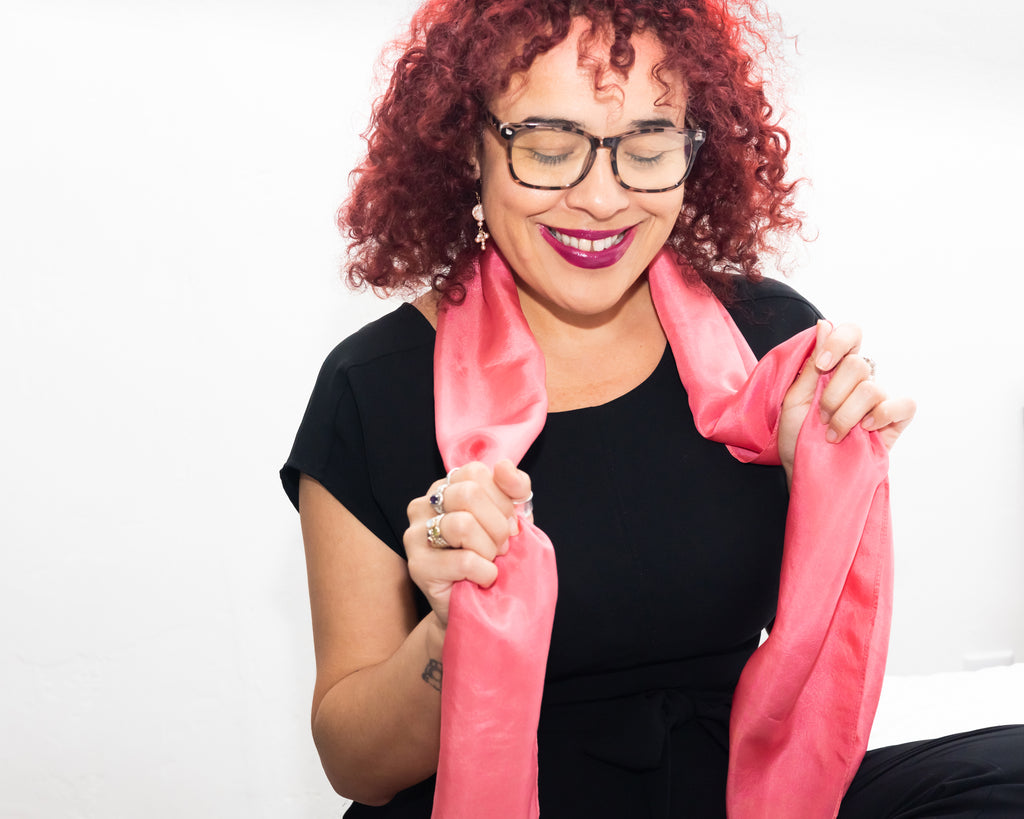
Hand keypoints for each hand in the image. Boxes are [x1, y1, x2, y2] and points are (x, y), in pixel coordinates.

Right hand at [404, 460, 531, 628]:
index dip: (503, 499)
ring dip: (489, 549)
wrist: (478, 607)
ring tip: (491, 562)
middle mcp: (424, 505)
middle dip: (498, 524)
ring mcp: (415, 534)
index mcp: (445, 487)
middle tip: (502, 547)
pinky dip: (485, 572)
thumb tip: (504, 466)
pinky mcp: (417, 566)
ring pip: (463, 525)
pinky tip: (484, 579)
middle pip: (469, 494)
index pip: (476, 473)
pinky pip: (463, 561)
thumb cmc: (493, 557)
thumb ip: (513, 489)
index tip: (510, 523)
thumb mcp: (511, 518)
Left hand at [778, 321, 916, 478]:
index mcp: (834, 369)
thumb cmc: (796, 438)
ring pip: (872, 389)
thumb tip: (824, 324)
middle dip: (833, 395)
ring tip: (832, 433)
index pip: (851, 335)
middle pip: (858, 365)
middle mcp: (859, 381)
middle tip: (821, 417)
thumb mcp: (794, 400)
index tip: (823, 365)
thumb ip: (811, 365)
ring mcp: (878, 401)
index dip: (840, 343)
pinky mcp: (894, 422)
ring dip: (846, 414)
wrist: (805, 474)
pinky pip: (904, 405)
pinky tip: (865, 429)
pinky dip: (882, 415)